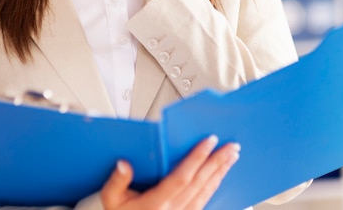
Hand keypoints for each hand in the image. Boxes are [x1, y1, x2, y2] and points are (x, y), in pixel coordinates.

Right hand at [100, 135, 239, 209]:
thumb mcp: (111, 200)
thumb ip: (116, 181)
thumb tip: (124, 164)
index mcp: (156, 204)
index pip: (182, 177)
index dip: (197, 157)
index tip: (209, 140)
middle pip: (200, 183)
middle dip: (217, 161)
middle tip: (231, 146)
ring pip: (206, 192)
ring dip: (220, 172)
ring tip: (231, 157)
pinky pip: (205, 201)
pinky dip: (215, 186)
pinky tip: (220, 176)